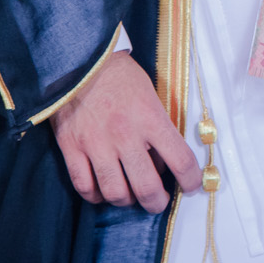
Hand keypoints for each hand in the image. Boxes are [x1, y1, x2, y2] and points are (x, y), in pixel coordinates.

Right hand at [49, 50, 200, 212]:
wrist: (81, 60)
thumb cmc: (120, 75)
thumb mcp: (150, 95)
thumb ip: (158, 126)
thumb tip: (162, 161)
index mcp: (150, 118)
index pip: (180, 160)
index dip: (191, 180)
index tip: (192, 186)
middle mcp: (125, 135)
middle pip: (147, 187)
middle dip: (157, 202)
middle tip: (159, 201)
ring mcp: (96, 143)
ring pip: (116, 193)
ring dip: (127, 201)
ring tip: (131, 196)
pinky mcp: (72, 147)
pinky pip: (84, 186)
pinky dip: (95, 196)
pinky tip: (102, 191)